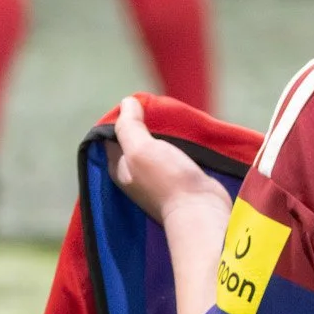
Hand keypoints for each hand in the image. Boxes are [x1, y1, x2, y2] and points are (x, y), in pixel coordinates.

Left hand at [111, 96, 232, 224]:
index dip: (122, 118)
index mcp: (119, 168)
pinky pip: (173, 155)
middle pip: (134, 140)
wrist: (201, 210)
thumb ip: (129, 126)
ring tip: (172, 119)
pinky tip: (185, 135)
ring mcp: (157, 178)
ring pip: (155, 146)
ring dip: (163, 133)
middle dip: (144, 123)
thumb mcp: (140, 149)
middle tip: (157, 110)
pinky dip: (177, 143)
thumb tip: (127, 103)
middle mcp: (135, 174)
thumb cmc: (167, 180)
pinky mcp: (179, 179)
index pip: (111, 136)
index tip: (138, 106)